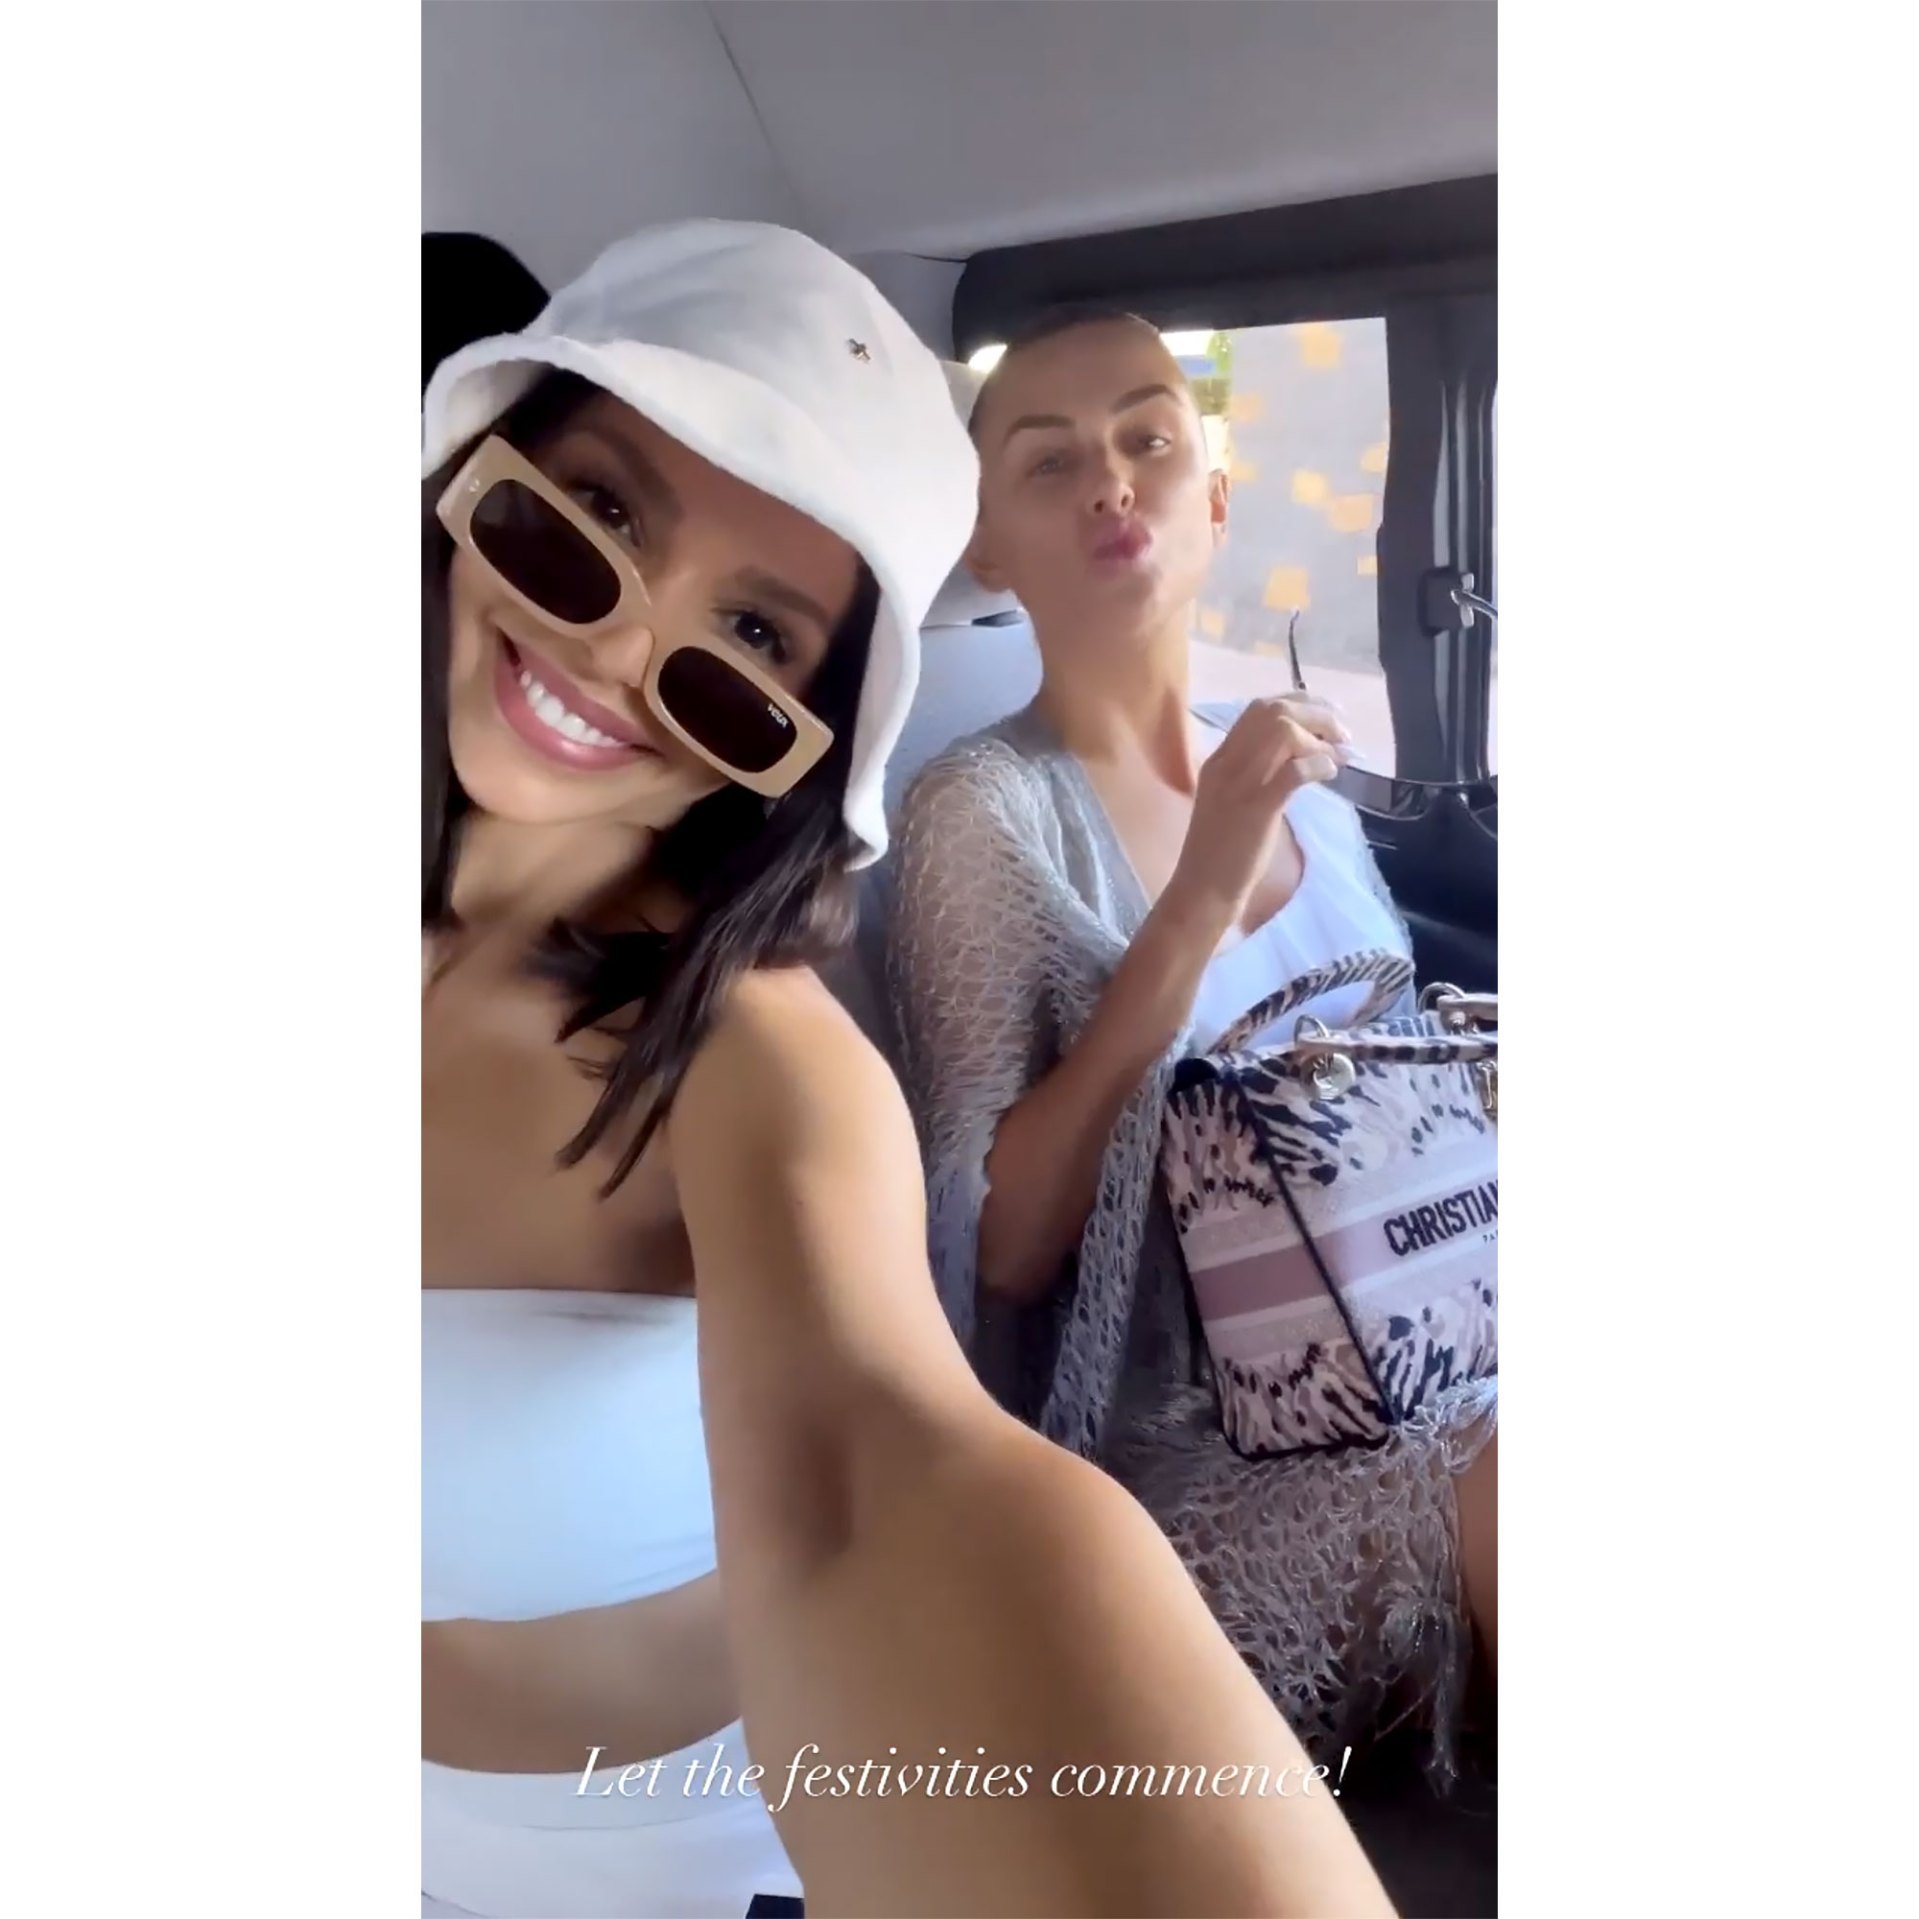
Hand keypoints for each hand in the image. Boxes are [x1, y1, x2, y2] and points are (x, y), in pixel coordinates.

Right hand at [1167, 698, 1346, 925]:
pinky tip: (1330, 773)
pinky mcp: (1258, 808)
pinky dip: (1318, 764)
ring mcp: (1241, 784)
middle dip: (1316, 713)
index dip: (1299, 704)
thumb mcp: (1232, 800)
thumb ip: (1257, 774)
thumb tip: (1302, 757)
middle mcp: (1227, 763)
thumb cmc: (1221, 850)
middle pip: (1274, 711)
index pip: (1258, 710)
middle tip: (1342, 732)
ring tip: (1339, 753)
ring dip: (1320, 736)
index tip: (1326, 717)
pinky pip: (1293, 771)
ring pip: (1282, 732)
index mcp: (1220, 759)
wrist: (1203, 888)